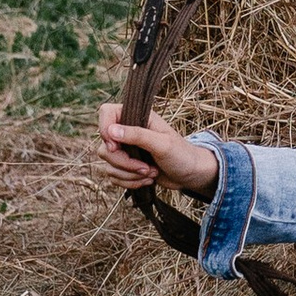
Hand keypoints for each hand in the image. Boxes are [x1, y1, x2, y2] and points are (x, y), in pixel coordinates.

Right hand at [97, 103, 221, 198]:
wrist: (191, 174)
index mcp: (137, 116)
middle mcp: (128, 131)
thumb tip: (111, 131)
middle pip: (105, 146)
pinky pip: (114, 176)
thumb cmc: (182, 154)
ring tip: (151, 173)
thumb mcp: (162, 144)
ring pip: (108, 164)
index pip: (106, 112)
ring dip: (129, 175)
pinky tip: (147, 180)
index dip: (105, 130)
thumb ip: (137, 135)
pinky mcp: (126, 166)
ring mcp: (126, 149)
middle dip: (124, 163)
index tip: (116, 147)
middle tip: (145, 167)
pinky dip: (129, 182)